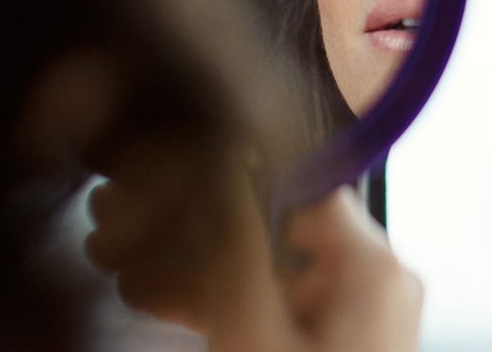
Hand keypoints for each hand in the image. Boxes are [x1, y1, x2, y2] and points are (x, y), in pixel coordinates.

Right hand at [87, 155, 422, 351]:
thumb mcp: (250, 329)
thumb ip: (235, 237)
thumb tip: (215, 159)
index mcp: (374, 269)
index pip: (303, 180)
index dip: (234, 165)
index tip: (171, 165)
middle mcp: (373, 284)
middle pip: (276, 226)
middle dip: (195, 223)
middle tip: (122, 212)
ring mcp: (353, 320)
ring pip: (265, 270)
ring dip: (193, 266)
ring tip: (118, 256)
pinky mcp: (329, 349)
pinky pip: (271, 309)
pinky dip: (218, 303)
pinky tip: (149, 295)